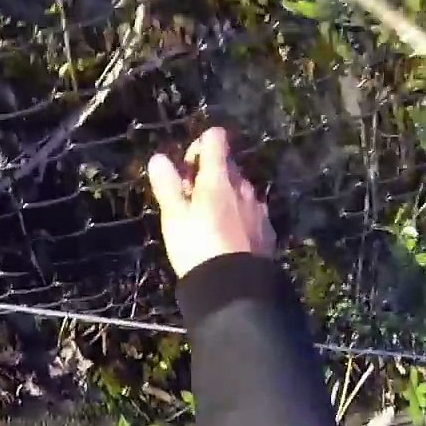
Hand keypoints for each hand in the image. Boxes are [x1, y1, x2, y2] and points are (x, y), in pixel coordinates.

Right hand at [147, 127, 273, 278]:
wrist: (234, 286)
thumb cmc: (197, 247)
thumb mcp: (174, 217)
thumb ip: (167, 185)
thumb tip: (159, 158)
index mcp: (218, 177)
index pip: (215, 138)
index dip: (198, 146)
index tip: (186, 171)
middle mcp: (242, 185)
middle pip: (227, 164)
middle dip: (208, 175)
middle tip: (189, 201)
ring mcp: (257, 206)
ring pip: (238, 189)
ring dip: (223, 196)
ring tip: (206, 223)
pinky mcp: (266, 227)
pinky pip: (249, 210)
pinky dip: (237, 215)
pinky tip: (226, 237)